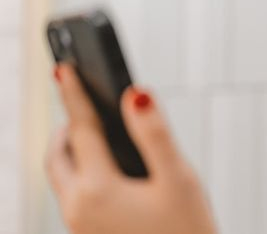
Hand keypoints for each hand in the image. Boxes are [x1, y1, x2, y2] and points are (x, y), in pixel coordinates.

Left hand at [45, 64, 216, 233]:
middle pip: (57, 156)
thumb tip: (135, 94)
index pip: (82, 130)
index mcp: (98, 189)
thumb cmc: (188, 231)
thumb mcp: (179, 178)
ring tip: (95, 132)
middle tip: (83, 103)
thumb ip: (154, 133)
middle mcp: (78, 208)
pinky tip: (108, 169)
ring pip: (61, 177)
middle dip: (66, 126)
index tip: (63, 68)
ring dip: (71, 150)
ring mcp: (79, 226)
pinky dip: (80, 172)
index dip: (74, 94)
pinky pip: (72, 195)